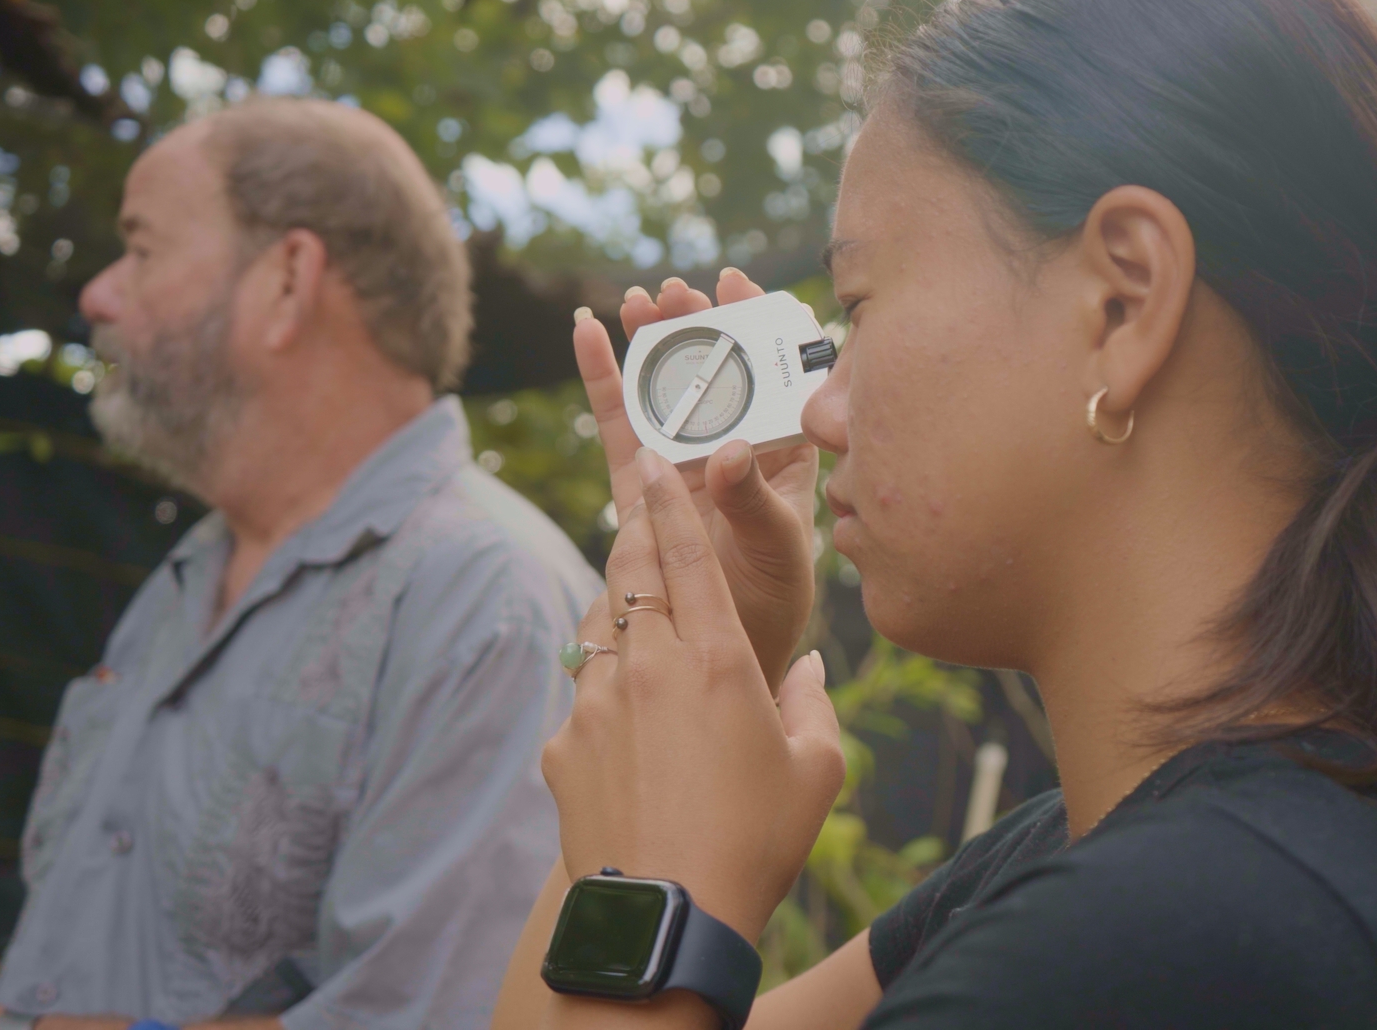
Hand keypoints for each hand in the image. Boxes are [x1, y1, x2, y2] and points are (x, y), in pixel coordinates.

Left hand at [542, 448, 843, 941]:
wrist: (667, 918)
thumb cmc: (756, 843)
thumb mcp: (816, 771)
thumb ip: (813, 704)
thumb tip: (804, 671)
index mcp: (716, 658)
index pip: (685, 551)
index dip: (669, 498)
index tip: (653, 458)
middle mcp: (647, 666)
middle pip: (631, 573)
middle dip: (636, 537)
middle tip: (638, 511)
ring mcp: (594, 704)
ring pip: (601, 633)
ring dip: (622, 623)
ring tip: (647, 643)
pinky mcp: (560, 747)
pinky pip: (582, 700)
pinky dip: (605, 699)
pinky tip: (632, 739)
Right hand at [575, 268, 818, 689]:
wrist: (722, 654)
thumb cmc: (771, 604)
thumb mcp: (781, 552)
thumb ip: (754, 504)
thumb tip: (731, 453)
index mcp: (782, 456)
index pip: (774, 376)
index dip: (759, 327)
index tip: (742, 285)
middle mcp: (731, 450)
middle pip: (713, 372)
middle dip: (697, 326)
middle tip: (680, 291)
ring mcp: (682, 464)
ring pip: (664, 389)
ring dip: (652, 342)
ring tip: (641, 298)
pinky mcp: (639, 486)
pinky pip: (618, 427)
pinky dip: (602, 378)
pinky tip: (586, 331)